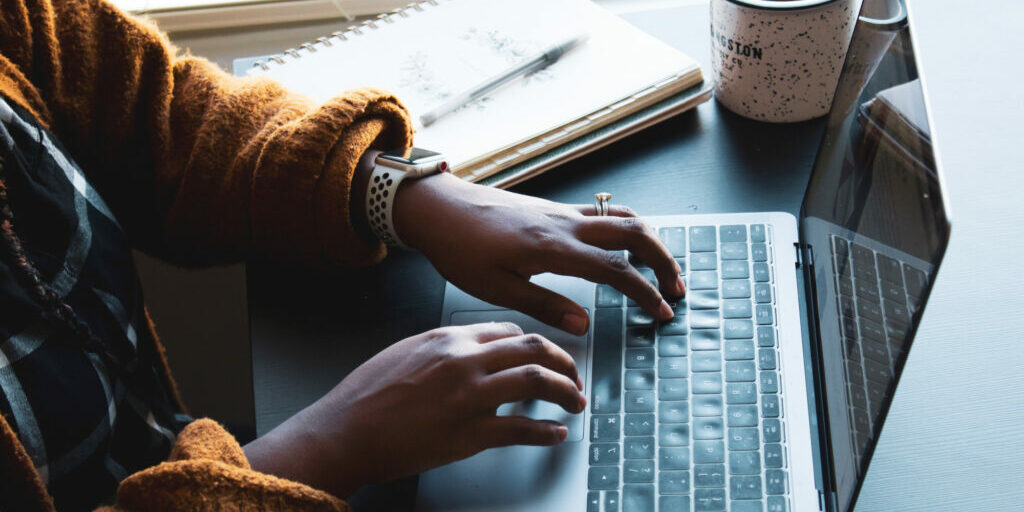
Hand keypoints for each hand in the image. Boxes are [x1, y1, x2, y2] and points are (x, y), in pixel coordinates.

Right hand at [243, 322, 584, 497]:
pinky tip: (555, 434)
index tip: (545, 357)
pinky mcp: (470, 433)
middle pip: (533, 348)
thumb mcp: (405, 352)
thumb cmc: (366, 396)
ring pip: (537, 381)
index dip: (535, 344)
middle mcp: (464, 360)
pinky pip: (522, 429)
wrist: (344, 431)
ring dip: (566, 392)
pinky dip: (546, 432)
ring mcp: (469, 396)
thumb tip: (472, 353)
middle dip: (564, 362)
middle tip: (574, 377)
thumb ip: (443, 349)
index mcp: (448, 338)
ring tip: (575, 402)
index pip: (510, 331)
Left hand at [393, 173, 684, 334]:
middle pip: (634, 233)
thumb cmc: (460, 249)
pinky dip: (627, 227)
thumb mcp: (496, 289)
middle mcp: (565, 223)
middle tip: (676, 289)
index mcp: (553, 248)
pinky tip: (625, 246)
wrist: (439, 208)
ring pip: (622, 217)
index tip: (662, 312)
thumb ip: (544, 306)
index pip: (616, 269)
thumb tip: (585, 325)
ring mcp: (562, 212)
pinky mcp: (554, 208)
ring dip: (650, 240)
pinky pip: (603, 212)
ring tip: (661, 267)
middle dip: (663, 260)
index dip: (645, 292)